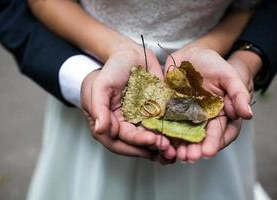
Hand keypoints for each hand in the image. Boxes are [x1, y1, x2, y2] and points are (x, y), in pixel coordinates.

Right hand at [81, 44, 175, 163]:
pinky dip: (169, 134)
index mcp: (110, 122)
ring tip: (174, 151)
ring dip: (162, 146)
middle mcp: (125, 124)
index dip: (136, 142)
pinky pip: (161, 127)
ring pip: (150, 138)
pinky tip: (178, 139)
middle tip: (167, 150)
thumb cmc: (111, 70)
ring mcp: (139, 119)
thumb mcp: (101, 86)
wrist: (128, 55)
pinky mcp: (153, 113)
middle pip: (137, 143)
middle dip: (151, 148)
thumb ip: (98, 107)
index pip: (121, 139)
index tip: (151, 140)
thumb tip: (100, 129)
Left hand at [164, 45, 252, 161]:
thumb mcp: (229, 76)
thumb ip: (238, 94)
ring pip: (181, 133)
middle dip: (194, 148)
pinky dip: (162, 131)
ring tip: (173, 154)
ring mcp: (184, 114)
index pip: (218, 132)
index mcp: (219, 113)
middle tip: (188, 157)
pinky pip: (165, 122)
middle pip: (198, 137)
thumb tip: (248, 115)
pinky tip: (159, 138)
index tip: (208, 152)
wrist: (193, 54)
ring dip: (178, 145)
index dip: (213, 142)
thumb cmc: (214, 65)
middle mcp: (201, 118)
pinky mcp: (169, 108)